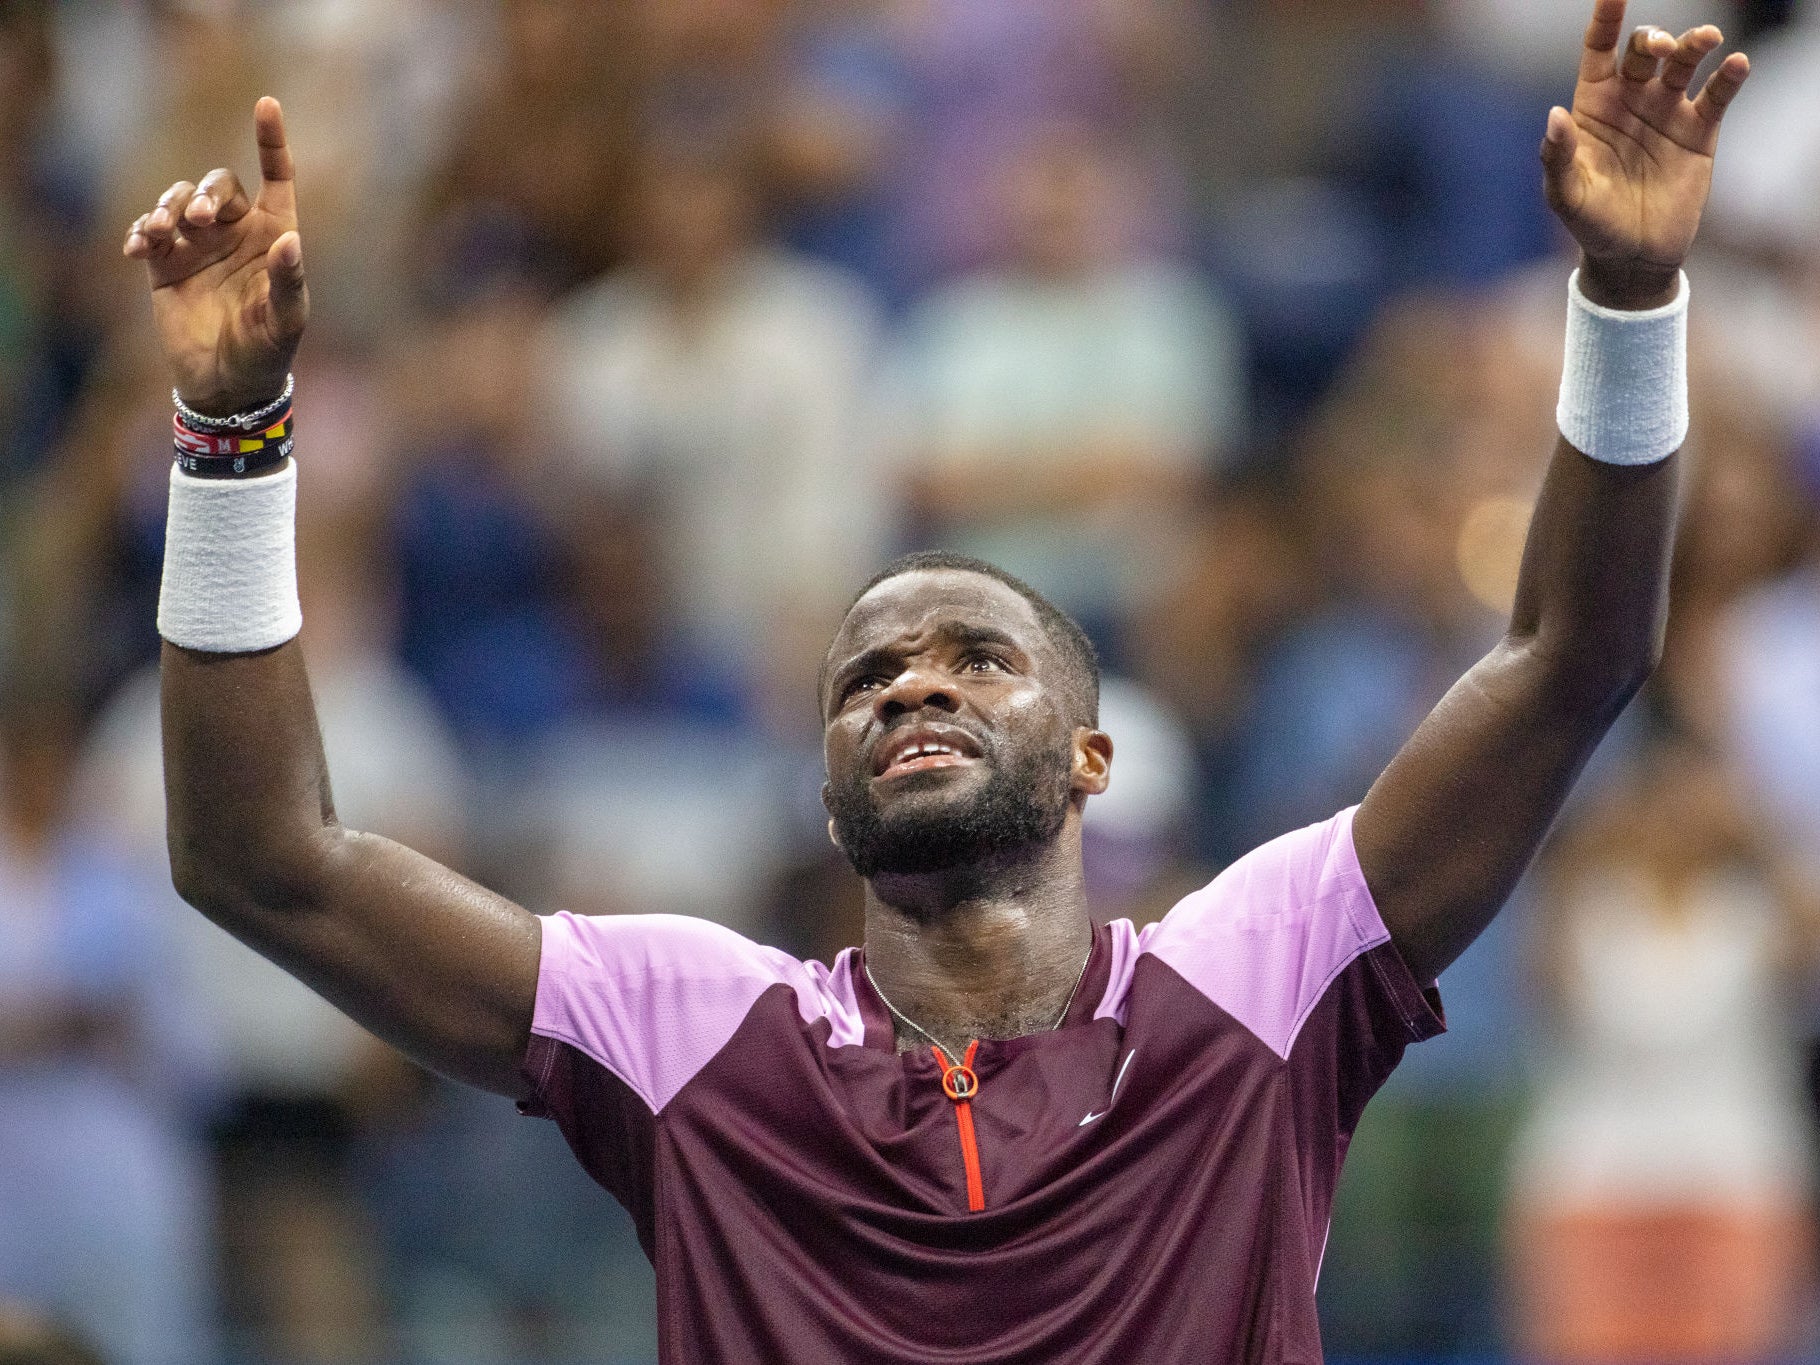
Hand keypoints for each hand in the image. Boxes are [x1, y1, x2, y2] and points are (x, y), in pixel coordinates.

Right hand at [124, 97, 307, 415]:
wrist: (229, 384)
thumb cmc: (268, 351)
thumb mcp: (286, 320)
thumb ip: (288, 280)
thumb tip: (289, 241)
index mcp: (273, 236)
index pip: (276, 178)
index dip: (271, 142)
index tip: (266, 104)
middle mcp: (236, 233)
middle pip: (216, 186)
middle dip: (204, 194)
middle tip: (200, 219)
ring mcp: (200, 246)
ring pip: (177, 202)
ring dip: (167, 209)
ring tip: (160, 234)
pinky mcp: (166, 265)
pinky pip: (148, 233)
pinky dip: (140, 233)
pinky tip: (138, 247)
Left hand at [1540, 0, 1749, 309]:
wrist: (1632, 256)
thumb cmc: (1591, 222)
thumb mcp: (1566, 194)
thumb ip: (1557, 155)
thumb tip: (1554, 117)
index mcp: (1594, 105)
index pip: (1599, 49)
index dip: (1605, 18)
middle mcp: (1632, 100)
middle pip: (1644, 50)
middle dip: (1652, 40)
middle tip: (1658, 49)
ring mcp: (1667, 112)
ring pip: (1684, 63)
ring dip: (1694, 45)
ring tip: (1704, 41)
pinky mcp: (1700, 131)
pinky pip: (1717, 95)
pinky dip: (1729, 78)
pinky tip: (1736, 66)